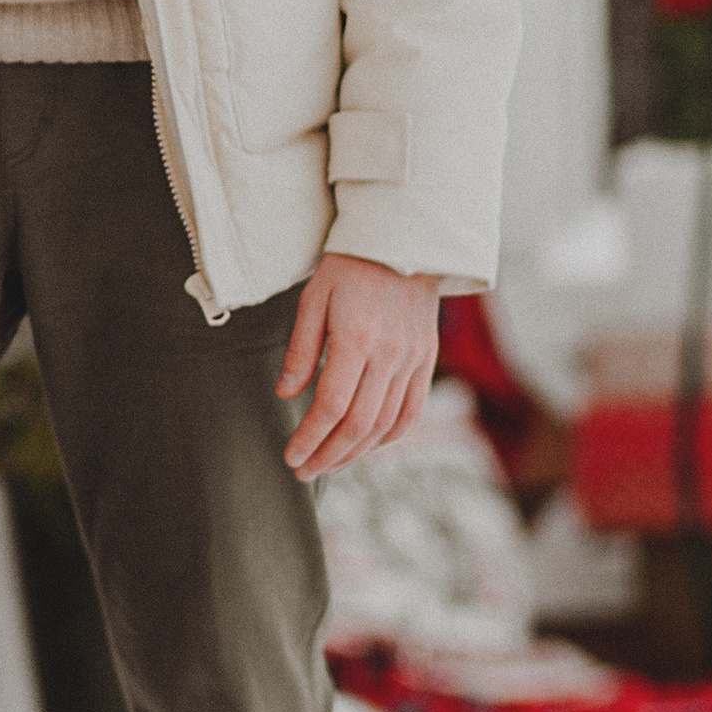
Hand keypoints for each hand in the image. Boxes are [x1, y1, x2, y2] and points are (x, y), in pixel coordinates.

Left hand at [274, 253, 439, 477]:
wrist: (404, 241)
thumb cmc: (350, 266)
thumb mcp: (313, 299)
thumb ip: (301, 350)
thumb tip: (285, 394)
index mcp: (357, 338)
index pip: (332, 405)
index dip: (310, 437)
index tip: (291, 454)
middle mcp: (390, 354)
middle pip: (359, 424)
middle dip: (328, 455)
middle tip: (304, 470)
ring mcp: (413, 359)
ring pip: (385, 424)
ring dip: (355, 453)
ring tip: (329, 464)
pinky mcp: (426, 359)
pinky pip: (411, 411)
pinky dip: (389, 436)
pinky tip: (367, 446)